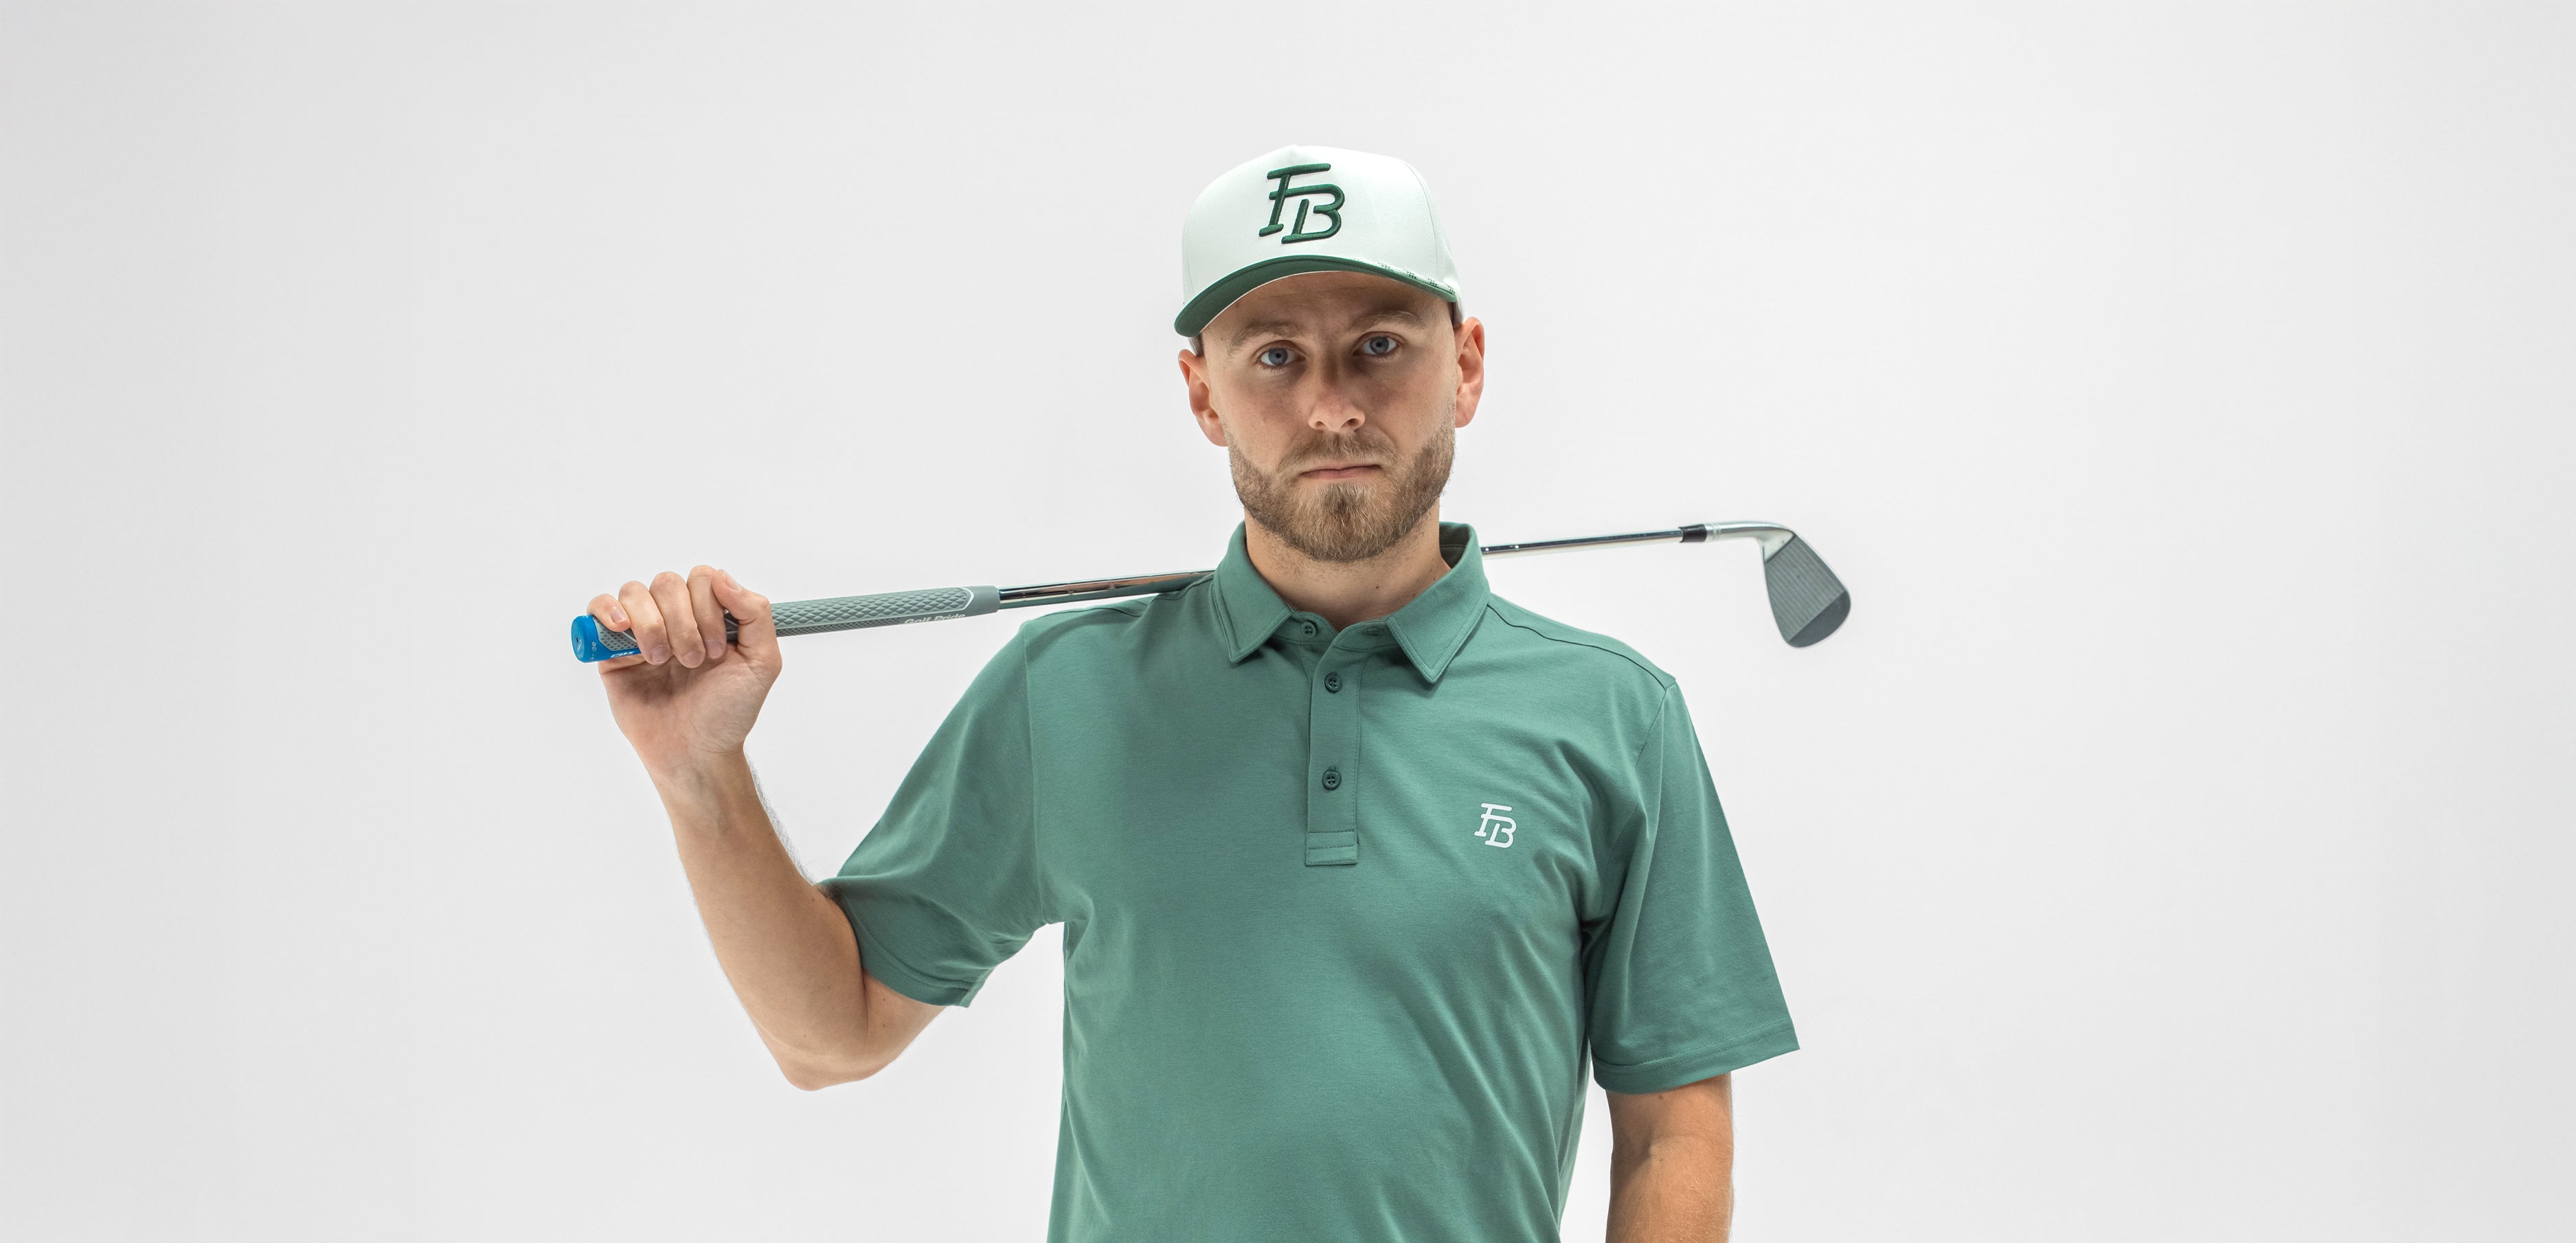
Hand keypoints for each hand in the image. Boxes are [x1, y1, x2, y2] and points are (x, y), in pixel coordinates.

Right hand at [586, 566, 780, 778]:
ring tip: (661, 661)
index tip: (718, 651)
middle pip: (668, 583)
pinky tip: (623, 629)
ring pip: (634, 592)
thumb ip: (755, 613)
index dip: (708, 608)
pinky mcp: (612, 650)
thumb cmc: (728, 711)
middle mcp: (676, 618)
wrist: (695, 751)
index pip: (702, 578)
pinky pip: (598, 608)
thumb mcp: (762, 662)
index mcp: (710, 615)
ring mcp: (642, 632)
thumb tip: (722, 576)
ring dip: (652, 625)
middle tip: (692, 662)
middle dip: (683, 622)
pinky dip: (607, 611)